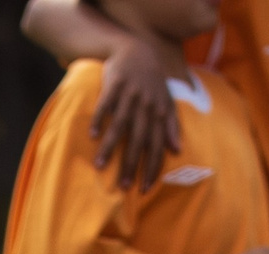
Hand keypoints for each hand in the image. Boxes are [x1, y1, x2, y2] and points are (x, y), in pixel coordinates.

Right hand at [89, 45, 180, 190]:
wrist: (136, 50)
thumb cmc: (151, 81)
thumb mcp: (166, 101)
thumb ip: (172, 125)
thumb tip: (177, 150)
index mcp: (159, 113)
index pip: (157, 146)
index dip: (153, 167)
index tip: (145, 188)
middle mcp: (146, 106)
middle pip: (138, 140)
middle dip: (132, 164)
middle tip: (123, 186)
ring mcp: (130, 94)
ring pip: (120, 125)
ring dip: (110, 147)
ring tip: (100, 166)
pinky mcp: (115, 84)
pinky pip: (106, 104)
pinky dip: (99, 118)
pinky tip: (91, 135)